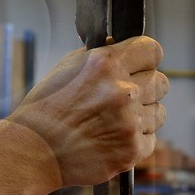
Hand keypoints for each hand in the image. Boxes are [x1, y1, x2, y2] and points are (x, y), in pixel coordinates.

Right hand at [9, 36, 167, 188]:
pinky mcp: (131, 150)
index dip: (146, 59)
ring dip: (142, 117)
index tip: (140, 67)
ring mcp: (129, 123)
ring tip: (114, 122)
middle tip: (123, 99)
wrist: (32, 150)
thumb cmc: (46, 107)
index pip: (153, 50)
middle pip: (161, 82)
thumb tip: (121, 44)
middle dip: (146, 89)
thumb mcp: (67, 68)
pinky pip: (150, 140)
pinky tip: (112, 140)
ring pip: (159, 113)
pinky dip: (135, 142)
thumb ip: (100, 55)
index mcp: (106, 64)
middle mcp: (122, 91)